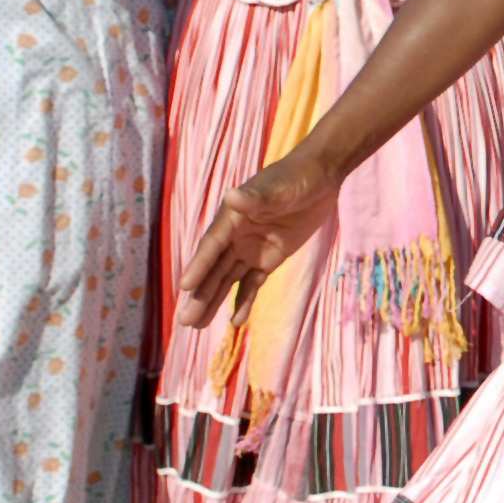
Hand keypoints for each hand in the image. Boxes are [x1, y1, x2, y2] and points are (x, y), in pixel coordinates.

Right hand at [177, 155, 339, 321]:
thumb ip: (256, 198)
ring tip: (195, 326)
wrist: (319, 177)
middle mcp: (235, 236)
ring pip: (228, 280)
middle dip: (200, 294)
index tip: (185, 287)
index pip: (212, 246)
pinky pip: (253, 284)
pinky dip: (244, 301)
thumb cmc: (294, 177)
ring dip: (213, 301)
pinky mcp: (269, 259)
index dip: (199, 266)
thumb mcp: (277, 188)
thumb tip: (232, 197)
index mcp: (232, 217)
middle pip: (214, 269)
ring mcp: (251, 249)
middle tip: (184, 320)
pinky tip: (236, 321)